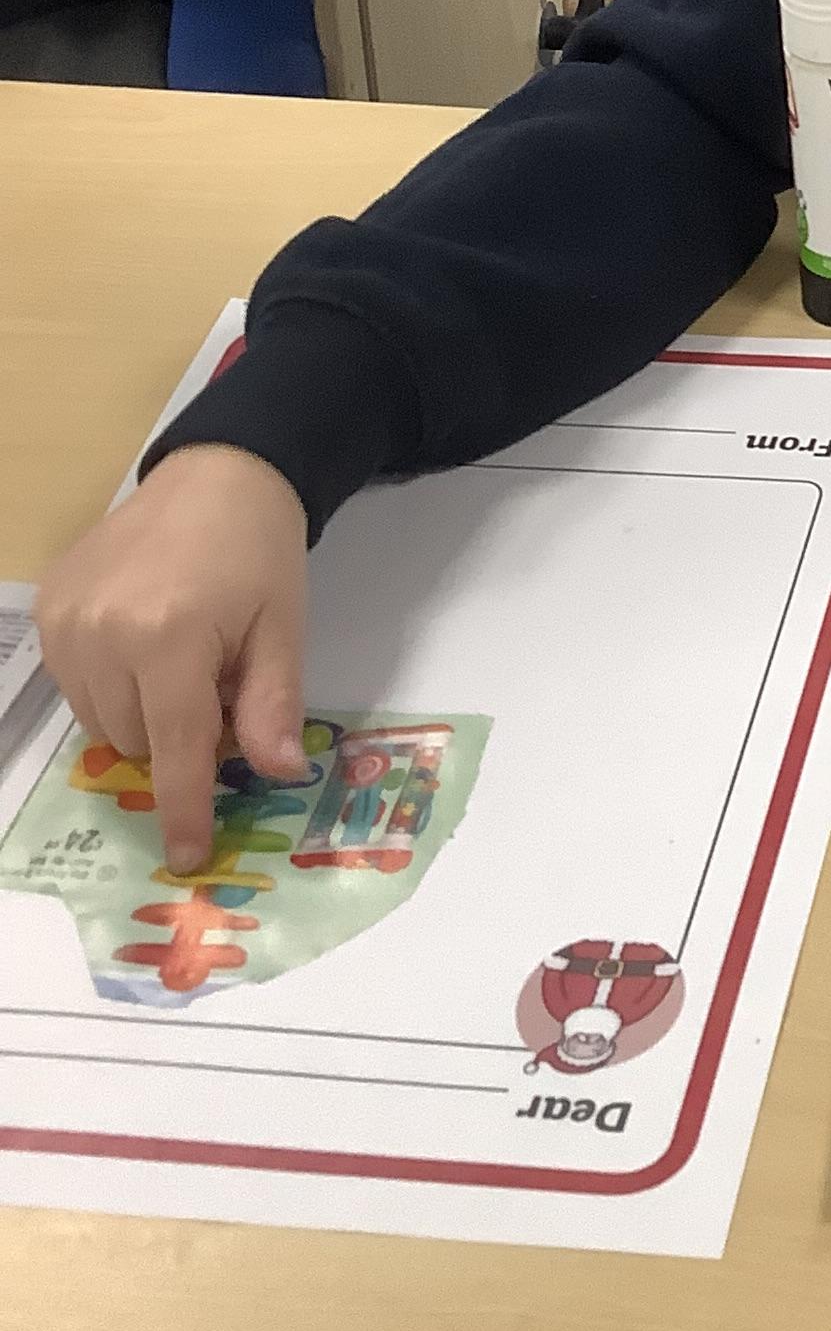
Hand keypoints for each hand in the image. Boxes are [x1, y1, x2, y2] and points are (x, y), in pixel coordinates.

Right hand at [36, 445, 308, 871]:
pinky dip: (111, 685)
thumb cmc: (259, 553)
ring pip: (101, 721)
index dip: (184, 808)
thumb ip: (272, 704)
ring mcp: (65, 621)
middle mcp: (103, 633)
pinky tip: (145, 642)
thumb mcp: (284, 627)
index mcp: (169, 637)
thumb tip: (277, 773)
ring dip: (143, 714)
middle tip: (217, 687)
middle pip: (137, 741)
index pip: (176, 749)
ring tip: (182, 657)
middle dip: (179, 737)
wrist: (216, 474)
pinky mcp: (46, 609)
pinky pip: (75, 686)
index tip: (187, 856)